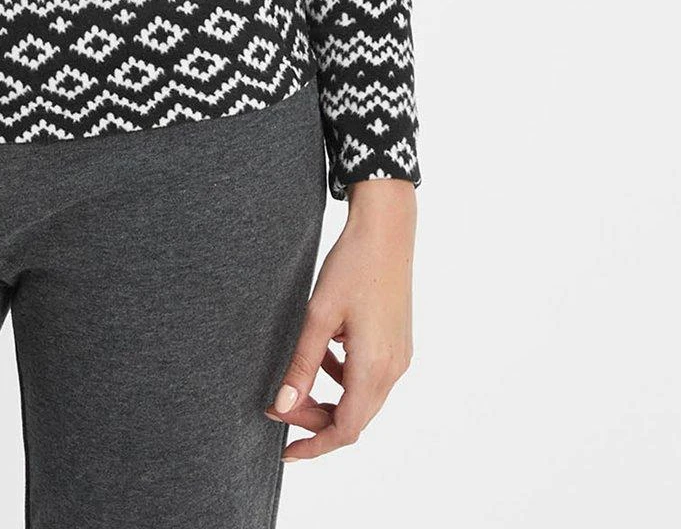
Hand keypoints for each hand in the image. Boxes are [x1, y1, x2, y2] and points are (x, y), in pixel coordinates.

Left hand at [264, 177, 414, 462]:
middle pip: (354, 418)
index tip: (286, 451)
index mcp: (374, 367)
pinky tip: (324, 353)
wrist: (387, 229)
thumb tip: (282, 404)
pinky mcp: (398, 343)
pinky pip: (369, 376)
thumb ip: (302, 363)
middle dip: (316, 421)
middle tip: (281, 406)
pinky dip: (344, 377)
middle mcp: (393, 369)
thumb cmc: (353, 265)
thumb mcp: (319, 314)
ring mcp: (399, 356)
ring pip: (362, 399)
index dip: (314, 444)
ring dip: (330, 399)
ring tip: (297, 380)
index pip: (345, 429)